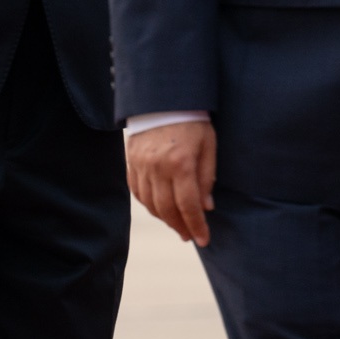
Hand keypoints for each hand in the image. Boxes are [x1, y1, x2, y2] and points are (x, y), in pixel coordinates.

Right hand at [128, 122, 217, 246]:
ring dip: (164, 218)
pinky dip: (148, 204)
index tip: (204, 240)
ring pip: (150, 203)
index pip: (188, 205)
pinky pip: (136, 191)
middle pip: (167, 209)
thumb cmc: (192, 121)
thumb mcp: (208, 146)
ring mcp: (140, 164)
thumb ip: (207, 178)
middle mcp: (157, 167)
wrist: (162, 98)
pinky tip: (159, 209)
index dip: (196, 226)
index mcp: (180, 163)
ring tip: (177, 225)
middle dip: (180, 227)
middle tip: (190, 236)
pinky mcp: (131, 161)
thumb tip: (206, 207)